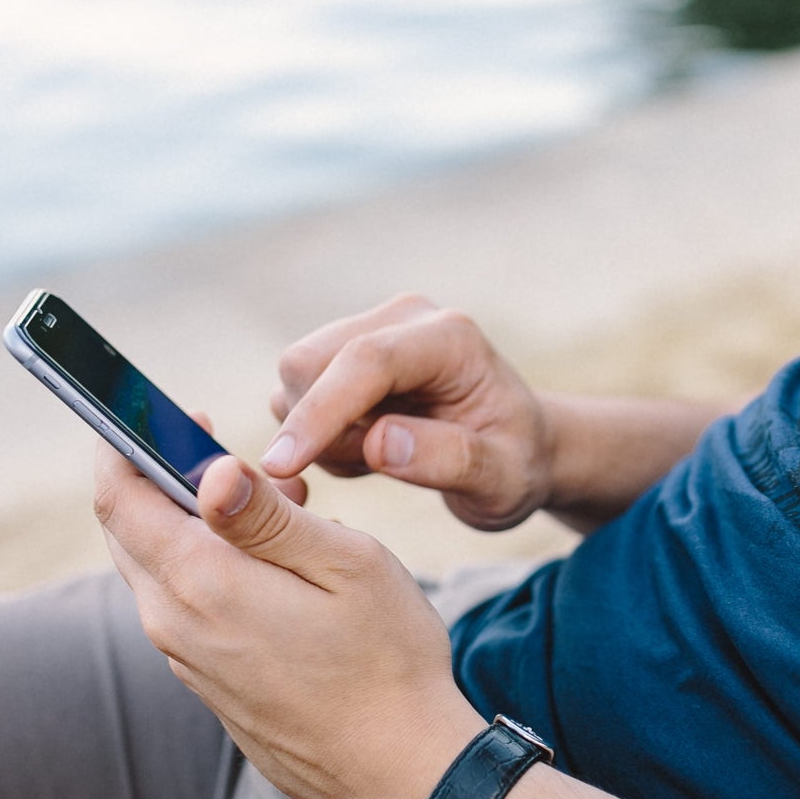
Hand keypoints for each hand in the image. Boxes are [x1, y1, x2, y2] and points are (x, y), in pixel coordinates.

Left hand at [94, 441, 485, 798]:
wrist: (401, 773)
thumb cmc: (388, 661)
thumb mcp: (345, 564)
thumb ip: (267, 516)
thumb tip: (206, 469)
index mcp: (202, 584)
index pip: (119, 497)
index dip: (128, 442)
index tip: (170, 414)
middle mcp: (175, 625)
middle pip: (129, 531)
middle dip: (167, 478)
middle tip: (238, 459)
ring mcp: (188, 661)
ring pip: (159, 569)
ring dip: (199, 526)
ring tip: (283, 510)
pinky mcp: (210, 685)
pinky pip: (186, 608)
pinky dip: (213, 570)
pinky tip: (278, 570)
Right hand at [263, 294, 554, 530]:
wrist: (517, 446)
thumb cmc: (515, 464)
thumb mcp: (503, 478)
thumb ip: (450, 459)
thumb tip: (379, 442)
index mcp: (451, 339)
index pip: (367, 361)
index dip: (320, 411)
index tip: (282, 466)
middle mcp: (403, 319)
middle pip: (310, 361)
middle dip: (318, 428)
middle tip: (370, 469)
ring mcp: (370, 329)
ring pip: (295, 378)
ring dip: (320, 435)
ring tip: (379, 461)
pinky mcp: (345, 352)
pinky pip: (297, 394)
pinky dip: (319, 435)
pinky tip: (368, 448)